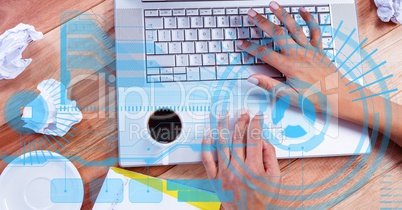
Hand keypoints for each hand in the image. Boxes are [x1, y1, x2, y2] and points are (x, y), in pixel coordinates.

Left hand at [202, 112, 280, 208]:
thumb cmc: (262, 198)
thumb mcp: (275, 178)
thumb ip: (270, 156)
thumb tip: (262, 140)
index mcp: (253, 168)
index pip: (253, 138)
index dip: (256, 124)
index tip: (257, 116)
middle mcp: (237, 169)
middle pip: (237, 138)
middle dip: (241, 122)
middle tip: (243, 114)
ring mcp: (224, 173)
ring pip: (222, 144)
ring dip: (222, 127)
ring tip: (223, 116)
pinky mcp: (215, 178)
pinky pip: (208, 160)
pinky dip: (206, 146)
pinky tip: (208, 135)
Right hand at [237, 1, 372, 123]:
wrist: (339, 96)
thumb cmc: (316, 98)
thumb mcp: (288, 96)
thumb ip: (269, 85)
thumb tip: (252, 78)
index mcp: (289, 66)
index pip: (264, 53)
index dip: (250, 47)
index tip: (241, 42)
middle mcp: (298, 54)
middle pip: (276, 34)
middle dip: (262, 22)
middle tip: (251, 14)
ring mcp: (309, 49)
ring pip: (293, 27)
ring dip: (282, 14)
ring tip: (272, 4)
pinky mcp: (318, 49)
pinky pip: (314, 30)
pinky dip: (308, 18)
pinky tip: (302, 10)